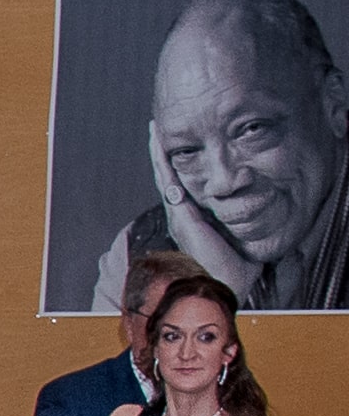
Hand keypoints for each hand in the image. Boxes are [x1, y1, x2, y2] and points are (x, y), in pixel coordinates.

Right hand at [150, 120, 261, 293]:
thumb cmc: (236, 269)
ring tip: (155, 132)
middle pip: (168, 177)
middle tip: (158, 131)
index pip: (182, 187)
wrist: (224, 284)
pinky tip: (161, 146)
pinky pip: (168, 181)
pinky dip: (162, 162)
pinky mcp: (180, 213)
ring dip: (158, 153)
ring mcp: (178, 214)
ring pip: (164, 175)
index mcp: (193, 220)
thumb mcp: (242, 238)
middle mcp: (181, 215)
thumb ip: (244, 225)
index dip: (178, 167)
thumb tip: (260, 213)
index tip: (177, 148)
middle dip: (162, 155)